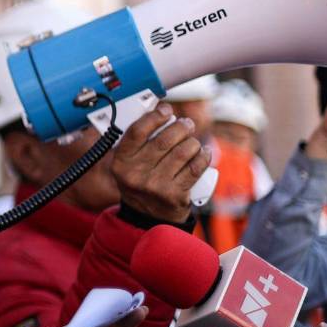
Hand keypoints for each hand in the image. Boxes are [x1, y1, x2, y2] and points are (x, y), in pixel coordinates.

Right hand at [112, 105, 208, 223]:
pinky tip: (204, 151)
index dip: (154, 117)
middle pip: (164, 140)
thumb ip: (137, 141)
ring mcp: (156, 186)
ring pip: (183, 152)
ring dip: (193, 142)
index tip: (166, 110)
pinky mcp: (175, 195)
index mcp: (121, 163)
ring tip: (193, 141)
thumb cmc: (141, 181)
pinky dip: (203, 156)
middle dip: (181, 127)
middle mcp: (136, 175)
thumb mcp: (129, 164)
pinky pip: (195, 168)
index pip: (137, 132)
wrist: (148, 217)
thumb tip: (158, 111)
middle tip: (186, 124)